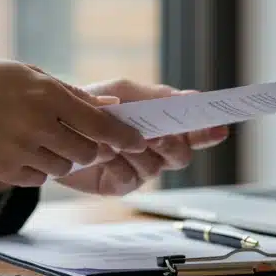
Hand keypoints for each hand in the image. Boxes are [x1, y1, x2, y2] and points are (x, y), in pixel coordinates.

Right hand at [0, 56, 146, 188]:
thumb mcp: (31, 75)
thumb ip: (73, 94)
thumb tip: (112, 105)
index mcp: (48, 97)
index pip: (102, 125)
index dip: (124, 136)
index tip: (136, 141)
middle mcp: (38, 126)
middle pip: (88, 152)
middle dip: (92, 147)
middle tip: (84, 138)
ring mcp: (20, 152)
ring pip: (64, 167)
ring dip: (64, 157)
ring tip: (44, 137)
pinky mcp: (3, 171)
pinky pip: (39, 178)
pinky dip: (39, 168)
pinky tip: (23, 149)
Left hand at [54, 79, 228, 194]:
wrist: (53, 127)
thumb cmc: (91, 104)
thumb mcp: (123, 91)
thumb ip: (156, 96)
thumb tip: (190, 98)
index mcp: (163, 123)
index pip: (194, 129)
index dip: (209, 130)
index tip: (221, 126)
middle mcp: (157, 148)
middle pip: (182, 154)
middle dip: (172, 143)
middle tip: (156, 135)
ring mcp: (140, 168)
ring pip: (158, 166)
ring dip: (138, 151)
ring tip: (118, 140)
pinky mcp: (121, 184)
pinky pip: (131, 178)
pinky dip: (118, 164)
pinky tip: (105, 155)